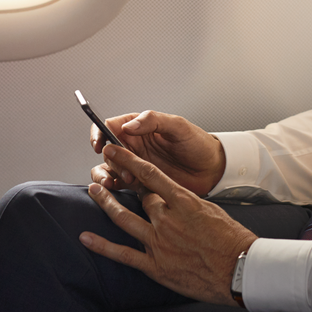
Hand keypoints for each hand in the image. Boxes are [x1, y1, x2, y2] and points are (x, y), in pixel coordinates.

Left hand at [80, 145, 256, 304]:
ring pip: (124, 218)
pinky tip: (86, 238)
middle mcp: (167, 219)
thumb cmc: (232, 240)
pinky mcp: (155, 266)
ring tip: (94, 190)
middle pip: (139, 197)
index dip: (128, 161)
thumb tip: (175, 200)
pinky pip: (123, 254)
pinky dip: (102, 246)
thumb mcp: (211, 211)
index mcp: (183, 202)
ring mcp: (159, 242)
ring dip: (106, 203)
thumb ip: (188, 204)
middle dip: (123, 184)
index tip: (115, 150)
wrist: (240, 270)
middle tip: (106, 171)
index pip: (150, 175)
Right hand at [90, 109, 225, 195]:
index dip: (99, 133)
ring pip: (107, 168)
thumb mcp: (179, 126)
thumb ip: (153, 121)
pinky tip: (118, 190)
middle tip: (126, 171)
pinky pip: (117, 184)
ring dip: (105, 175)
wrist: (212, 170)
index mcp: (140, 127)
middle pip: (107, 150)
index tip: (100, 144)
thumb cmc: (198, 144)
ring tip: (118, 182)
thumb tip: (128, 125)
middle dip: (110, 161)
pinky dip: (112, 188)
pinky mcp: (139, 182)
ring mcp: (135, 164)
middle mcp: (134, 145)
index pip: (110, 125)